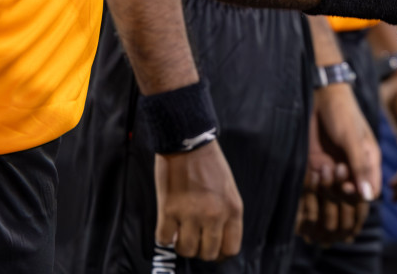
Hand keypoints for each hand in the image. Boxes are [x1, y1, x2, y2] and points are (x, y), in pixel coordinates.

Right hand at [154, 141, 243, 261]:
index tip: (212, 248)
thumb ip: (225, 214)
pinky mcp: (169, 210)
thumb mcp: (228, 189)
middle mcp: (214, 215)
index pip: (231, 248)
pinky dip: (164, 235)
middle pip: (208, 254)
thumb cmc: (209, 163)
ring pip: (186, 250)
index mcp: (233, 209)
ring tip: (180, 231)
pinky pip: (164, 239)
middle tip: (194, 238)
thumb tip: (215, 238)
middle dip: (200, 250)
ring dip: (181, 244)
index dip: (220, 253)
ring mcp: (191, 214)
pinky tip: (167, 225)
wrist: (189, 142)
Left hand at [298, 84, 379, 243]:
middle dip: (343, 191)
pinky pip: (318, 187)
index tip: (349, 186)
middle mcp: (353, 167)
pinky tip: (314, 171)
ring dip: (329, 186)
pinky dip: (315, 184)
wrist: (319, 97)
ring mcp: (335, 168)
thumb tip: (369, 197)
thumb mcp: (352, 139)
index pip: (372, 191)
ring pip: (334, 195)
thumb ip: (360, 167)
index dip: (361, 195)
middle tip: (336, 169)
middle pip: (352, 197)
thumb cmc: (342, 113)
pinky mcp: (319, 166)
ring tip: (325, 167)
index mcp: (369, 161)